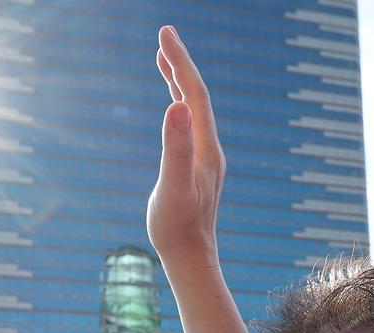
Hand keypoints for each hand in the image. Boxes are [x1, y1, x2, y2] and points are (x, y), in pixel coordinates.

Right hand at [147, 25, 224, 268]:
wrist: (191, 259)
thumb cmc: (177, 228)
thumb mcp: (172, 188)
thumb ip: (175, 148)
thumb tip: (174, 107)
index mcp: (205, 147)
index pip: (194, 94)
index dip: (179, 62)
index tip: (165, 34)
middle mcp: (209, 148)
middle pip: (197, 96)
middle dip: (181, 63)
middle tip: (165, 33)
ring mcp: (204, 159)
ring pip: (194, 111)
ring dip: (179, 82)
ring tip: (164, 59)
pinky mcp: (196, 169)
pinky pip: (189, 128)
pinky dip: (179, 107)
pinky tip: (170, 107)